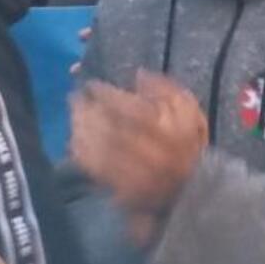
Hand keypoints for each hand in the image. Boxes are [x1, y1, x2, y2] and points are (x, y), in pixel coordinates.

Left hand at [69, 72, 206, 217]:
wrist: (188, 188)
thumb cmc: (188, 145)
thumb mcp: (191, 113)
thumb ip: (168, 91)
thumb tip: (139, 74)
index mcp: (171, 133)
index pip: (133, 110)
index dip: (110, 96)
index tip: (93, 85)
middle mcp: (152, 154)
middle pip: (112, 130)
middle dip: (90, 112)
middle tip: (75, 97)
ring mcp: (136, 174)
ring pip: (101, 150)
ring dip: (82, 130)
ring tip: (73, 114)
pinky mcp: (122, 189)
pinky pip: (97, 169)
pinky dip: (83, 154)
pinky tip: (75, 139)